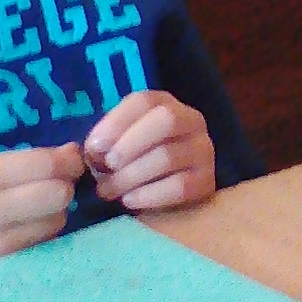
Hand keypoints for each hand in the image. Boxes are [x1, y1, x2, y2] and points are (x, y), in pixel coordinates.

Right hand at [0, 143, 84, 283]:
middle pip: (59, 194)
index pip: (45, 164)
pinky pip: (43, 244)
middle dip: (64, 186)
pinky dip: (43, 234)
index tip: (71, 160)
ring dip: (55, 213)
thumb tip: (70, 154)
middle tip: (55, 186)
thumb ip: (17, 163)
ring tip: (34, 211)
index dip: (68, 161)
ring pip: (57, 221)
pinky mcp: (3, 267)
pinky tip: (26, 231)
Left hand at [83, 91, 218, 211]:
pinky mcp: (207, 181)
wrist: (162, 195)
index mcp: (165, 104)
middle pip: (166, 120)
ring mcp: (203, 150)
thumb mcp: (119, 144)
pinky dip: (148, 195)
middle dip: (130, 144)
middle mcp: (191, 121)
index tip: (94, 147)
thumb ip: (107, 141)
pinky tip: (129, 200)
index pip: (143, 101)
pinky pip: (178, 187)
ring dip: (131, 175)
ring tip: (109, 190)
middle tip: (107, 166)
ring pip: (168, 156)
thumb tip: (94, 151)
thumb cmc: (134, 162)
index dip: (116, 122)